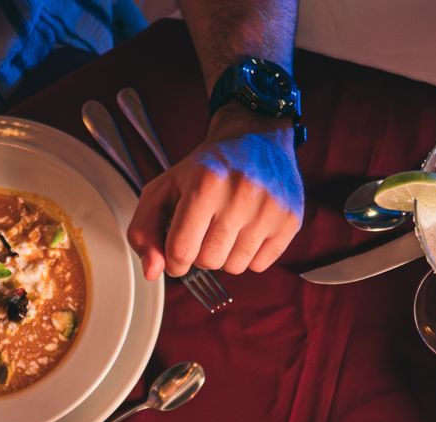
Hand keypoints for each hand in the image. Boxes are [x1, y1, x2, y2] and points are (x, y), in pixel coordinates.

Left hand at [126, 108, 303, 278]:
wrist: (256, 136)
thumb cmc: (207, 166)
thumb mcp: (165, 188)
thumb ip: (145, 229)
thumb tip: (151, 271)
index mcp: (204, 182)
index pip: (181, 251)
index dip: (173, 259)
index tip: (177, 250)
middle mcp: (240, 194)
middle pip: (208, 261)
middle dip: (200, 253)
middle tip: (205, 228)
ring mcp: (269, 208)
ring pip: (234, 267)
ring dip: (225, 255)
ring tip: (227, 226)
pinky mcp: (290, 220)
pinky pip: (260, 265)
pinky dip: (249, 255)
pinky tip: (248, 228)